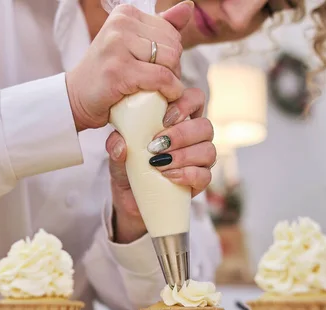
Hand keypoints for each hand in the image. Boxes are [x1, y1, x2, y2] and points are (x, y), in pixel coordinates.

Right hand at [66, 1, 193, 131]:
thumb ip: (161, 26)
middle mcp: (120, 25)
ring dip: (172, 81)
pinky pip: (162, 78)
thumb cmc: (107, 73)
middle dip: (173, 69)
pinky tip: (165, 97)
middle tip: (158, 84)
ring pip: (170, 61)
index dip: (172, 55)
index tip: (156, 70)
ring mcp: (118, 46)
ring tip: (157, 90)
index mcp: (125, 14)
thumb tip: (187, 7)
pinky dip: (169, 91)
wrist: (77, 98)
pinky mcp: (119, 70)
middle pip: (173, 46)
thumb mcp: (132, 44)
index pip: (171, 32)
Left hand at [106, 88, 215, 243]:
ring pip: (208, 151)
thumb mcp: (117, 150)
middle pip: (205, 126)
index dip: (185, 104)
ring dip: (182, 156)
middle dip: (181, 135)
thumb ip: (116, 143)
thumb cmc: (129, 164)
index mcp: (178, 120)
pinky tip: (168, 176)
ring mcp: (200, 160)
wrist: (131, 195)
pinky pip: (205, 176)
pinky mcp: (199, 181)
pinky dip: (186, 174)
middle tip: (156, 145)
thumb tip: (121, 144)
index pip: (195, 99)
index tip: (164, 118)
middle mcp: (194, 137)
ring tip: (158, 164)